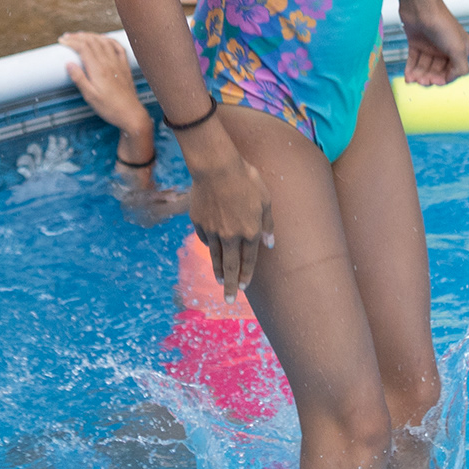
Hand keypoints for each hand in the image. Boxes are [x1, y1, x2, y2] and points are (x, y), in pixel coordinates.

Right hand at [187, 133, 276, 298]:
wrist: (216, 168)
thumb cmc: (246, 179)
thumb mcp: (265, 200)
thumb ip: (267, 224)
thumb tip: (270, 244)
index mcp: (250, 231)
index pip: (249, 260)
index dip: (247, 275)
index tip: (244, 288)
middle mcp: (231, 236)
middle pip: (230, 266)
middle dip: (230, 285)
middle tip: (228, 300)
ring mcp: (213, 231)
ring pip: (215, 256)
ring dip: (218, 271)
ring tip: (219, 281)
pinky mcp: (199, 222)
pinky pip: (205, 239)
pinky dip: (209, 247)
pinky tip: (211, 251)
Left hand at [401, 0, 468, 86]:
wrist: (420, 5)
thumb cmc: (441, 23)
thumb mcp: (457, 47)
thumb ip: (460, 67)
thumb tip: (452, 78)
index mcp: (459, 48)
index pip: (453, 71)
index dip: (444, 79)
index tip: (435, 82)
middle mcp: (445, 47)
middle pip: (437, 70)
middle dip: (430, 78)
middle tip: (422, 81)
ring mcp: (430, 45)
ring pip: (425, 67)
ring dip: (419, 75)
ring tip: (413, 80)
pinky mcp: (416, 42)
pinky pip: (414, 60)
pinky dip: (410, 69)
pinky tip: (407, 77)